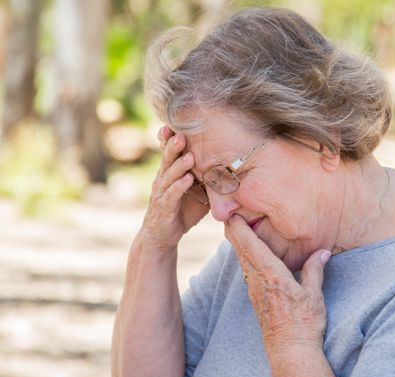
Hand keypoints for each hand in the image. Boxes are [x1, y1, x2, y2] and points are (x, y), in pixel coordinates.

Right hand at [140, 126, 208, 249]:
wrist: (163, 236)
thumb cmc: (181, 210)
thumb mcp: (197, 191)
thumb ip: (207, 178)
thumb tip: (232, 166)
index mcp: (170, 172)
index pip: (170, 151)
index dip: (171, 138)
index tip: (176, 123)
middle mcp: (163, 178)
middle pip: (168, 158)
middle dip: (174, 145)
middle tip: (182, 134)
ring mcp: (161, 193)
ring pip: (169, 175)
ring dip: (179, 165)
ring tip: (189, 155)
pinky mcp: (163, 207)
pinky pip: (171, 195)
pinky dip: (179, 187)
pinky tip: (187, 180)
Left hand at [224, 214, 330, 352]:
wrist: (290, 352)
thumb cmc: (304, 324)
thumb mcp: (313, 295)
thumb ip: (314, 270)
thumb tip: (322, 252)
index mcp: (271, 276)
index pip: (250, 246)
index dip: (240, 228)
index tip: (233, 213)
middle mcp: (258, 281)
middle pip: (241, 251)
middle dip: (234, 232)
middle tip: (230, 214)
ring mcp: (254, 291)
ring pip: (242, 261)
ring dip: (239, 244)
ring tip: (237, 229)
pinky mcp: (256, 299)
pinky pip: (247, 272)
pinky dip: (245, 258)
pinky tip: (248, 255)